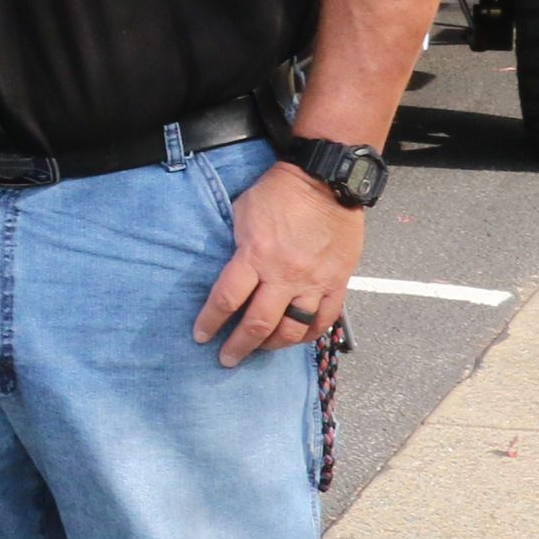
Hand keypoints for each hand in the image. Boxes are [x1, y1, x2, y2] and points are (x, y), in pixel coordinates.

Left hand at [193, 162, 364, 366]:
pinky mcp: (337, 282)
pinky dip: (309, 334)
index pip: (226, 300)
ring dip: (272, 345)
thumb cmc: (279, 193)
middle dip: (238, 346)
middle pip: (258, 324)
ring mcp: (314, 281)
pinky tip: (296, 338)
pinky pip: (324, 320)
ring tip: (260, 349)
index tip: (201, 335)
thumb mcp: (242, 214)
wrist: (326, 180)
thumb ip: (236, 248)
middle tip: (227, 358)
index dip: (210, 322)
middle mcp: (284, 275)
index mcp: (256, 255)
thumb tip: (229, 273)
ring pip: (292, 329)